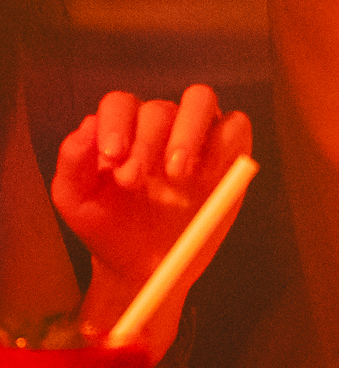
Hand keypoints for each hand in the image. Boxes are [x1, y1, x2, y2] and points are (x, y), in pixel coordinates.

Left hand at [52, 86, 251, 342]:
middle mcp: (162, 123)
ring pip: (201, 99)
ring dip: (188, 130)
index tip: (112, 158)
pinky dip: (223, 143)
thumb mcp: (76, 202)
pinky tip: (206, 176)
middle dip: (146, 142)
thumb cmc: (109, 227)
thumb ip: (72, 164)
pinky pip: (236, 126)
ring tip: (176, 172)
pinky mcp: (230, 150)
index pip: (120, 104)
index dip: (116, 124)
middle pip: (159, 108)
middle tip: (135, 181)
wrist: (144, 268)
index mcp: (124, 129)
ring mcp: (199, 133)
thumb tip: (86, 127)